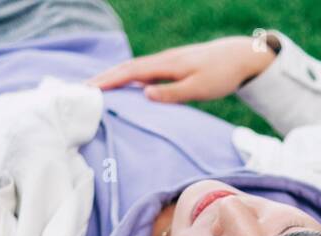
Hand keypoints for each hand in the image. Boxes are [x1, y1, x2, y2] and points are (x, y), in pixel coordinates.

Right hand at [87, 35, 277, 102]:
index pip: (129, 72)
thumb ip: (173, 93)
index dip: (108, 80)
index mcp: (165, 65)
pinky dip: (128, 79)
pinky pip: (143, 73)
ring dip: (113, 78)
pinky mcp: (171, 67)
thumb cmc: (221, 75)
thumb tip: (145, 94)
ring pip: (133, 70)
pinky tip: (123, 88)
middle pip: (126, 69)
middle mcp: (162, 61)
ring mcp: (166, 63)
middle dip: (103, 78)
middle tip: (81, 89)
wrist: (239, 57)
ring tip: (95, 90)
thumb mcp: (199, 88)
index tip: (88, 89)